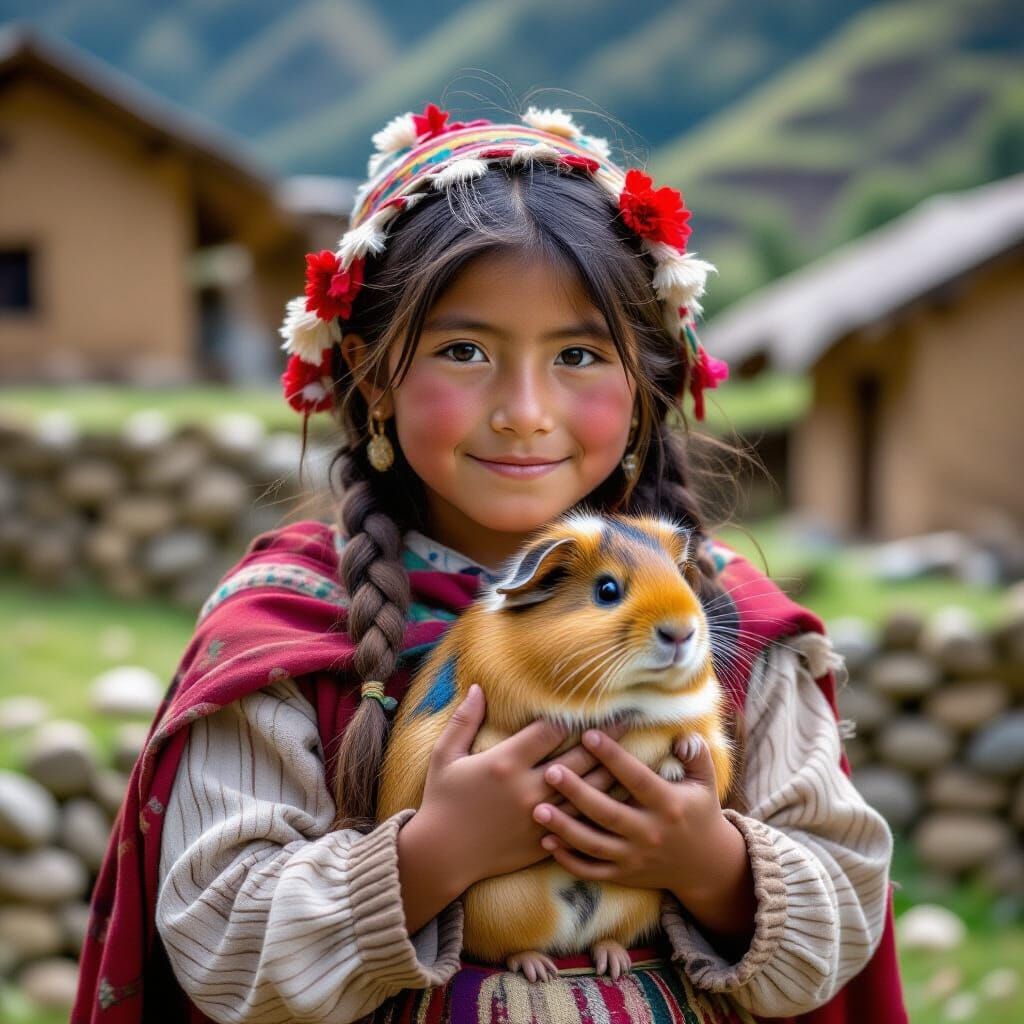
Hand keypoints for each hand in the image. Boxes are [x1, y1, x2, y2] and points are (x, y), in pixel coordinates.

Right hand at [410, 686, 627, 891]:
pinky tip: (620, 796)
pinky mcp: (546, 841)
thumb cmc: (441, 801)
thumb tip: (477, 687)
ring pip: (589, 792)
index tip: (594, 701)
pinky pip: (583, 822)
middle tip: (628, 719)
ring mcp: (541, 818)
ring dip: (613, 771)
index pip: (550, 731)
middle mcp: (528, 789)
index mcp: (505, 762)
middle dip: (606, 737)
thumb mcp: (445, 756)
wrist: (443, 856)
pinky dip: (603, 808)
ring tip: (634, 753)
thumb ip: (464, 720)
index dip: (572, 716)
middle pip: (579, 758)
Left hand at [531, 731, 738, 896]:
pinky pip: (593, 872)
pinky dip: (569, 861)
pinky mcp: (624, 875)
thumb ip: (696, 754)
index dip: (613, 757)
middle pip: (608, 813)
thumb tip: (682, 735)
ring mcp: (635, 857)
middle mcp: (650, 833)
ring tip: (538, 810)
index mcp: (668, 805)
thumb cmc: (699, 813)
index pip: (637, 778)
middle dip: (577, 793)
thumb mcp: (706, 783)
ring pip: (594, 845)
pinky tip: (547, 843)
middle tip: (551, 771)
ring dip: (564, 829)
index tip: (588, 735)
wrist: (706, 867)